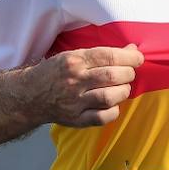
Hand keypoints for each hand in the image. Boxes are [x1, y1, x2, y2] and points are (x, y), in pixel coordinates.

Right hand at [23, 44, 144, 127]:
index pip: (108, 56)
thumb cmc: (56, 72)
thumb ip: (102, 54)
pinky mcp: (75, 119)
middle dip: (128, 74)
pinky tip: (112, 105)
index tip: (138, 58)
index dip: (129, 57)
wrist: (30, 95)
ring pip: (110, 97)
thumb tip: (132, 51)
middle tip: (128, 73)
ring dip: (123, 92)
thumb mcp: (73, 56)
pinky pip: (102, 117)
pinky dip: (113, 111)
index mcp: (74, 61)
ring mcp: (75, 102)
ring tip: (121, 88)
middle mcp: (74, 81)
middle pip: (112, 76)